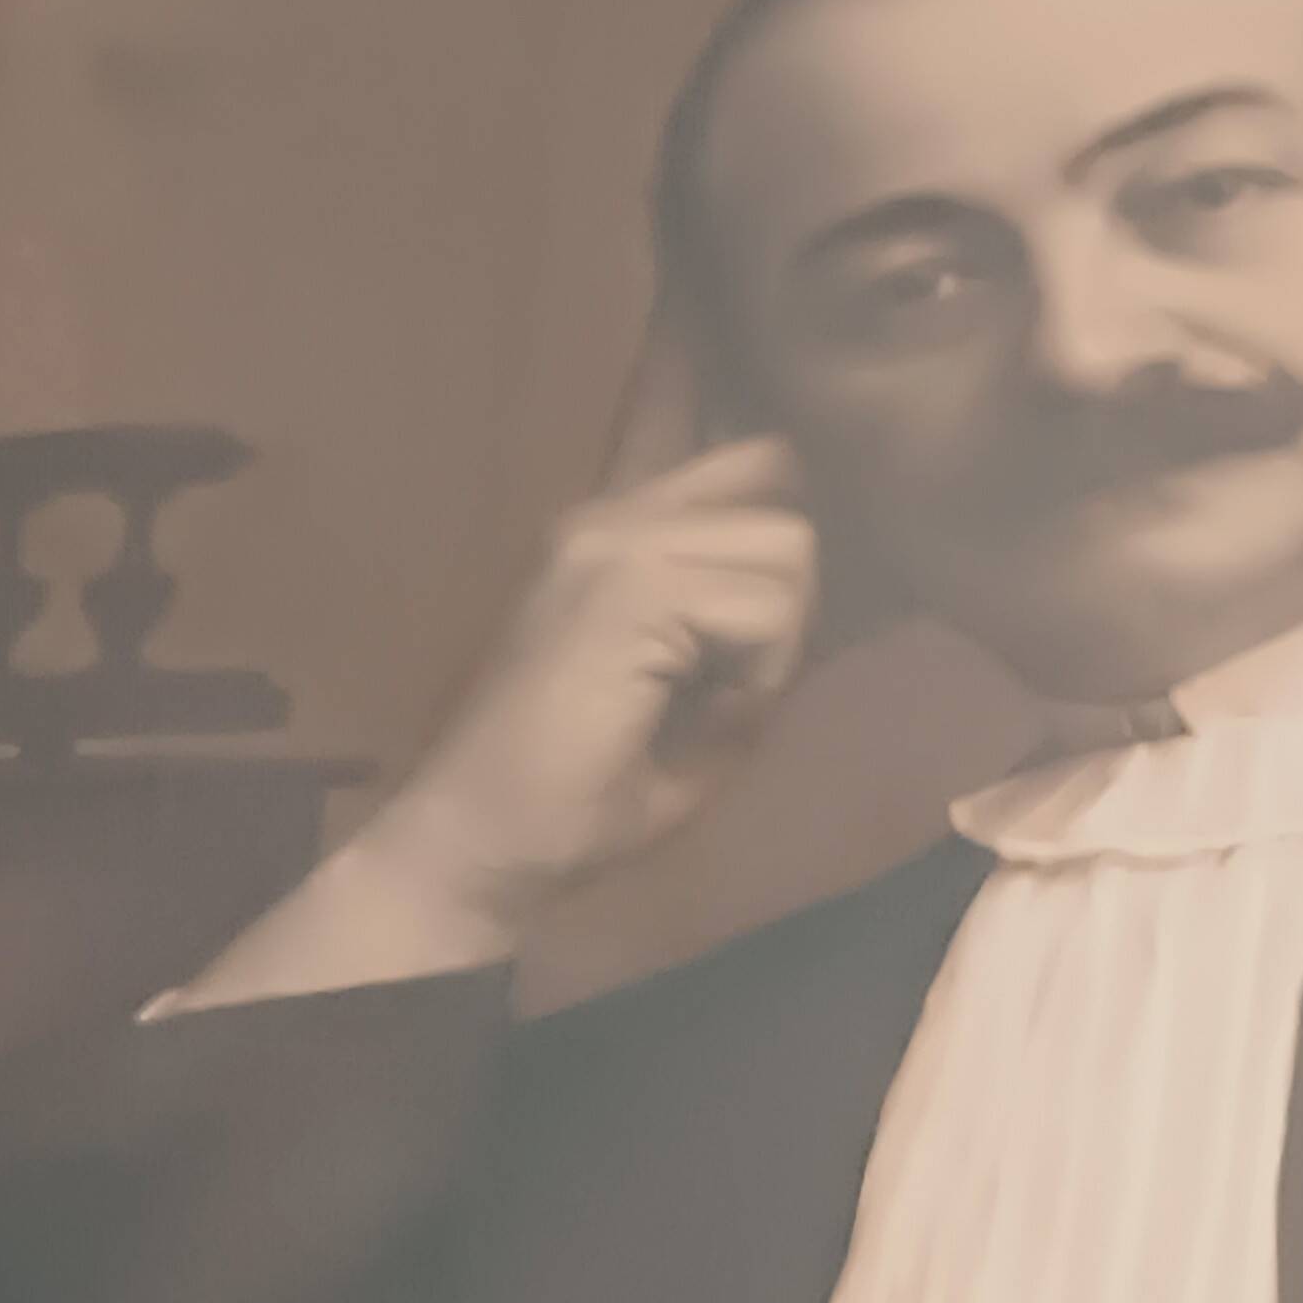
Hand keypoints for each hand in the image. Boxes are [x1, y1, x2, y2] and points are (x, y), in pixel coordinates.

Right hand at [377, 435, 823, 928]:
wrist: (482, 839)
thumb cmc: (571, 798)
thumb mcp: (681, 703)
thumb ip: (738, 649)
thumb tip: (821, 623)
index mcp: (616, 535)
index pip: (739, 463)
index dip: (782, 520)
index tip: (777, 599)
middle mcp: (614, 518)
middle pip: (782, 515)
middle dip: (791, 610)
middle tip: (736, 684)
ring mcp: (618, 541)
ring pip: (787, 549)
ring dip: (778, 642)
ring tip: (713, 698)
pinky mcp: (632, 587)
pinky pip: (768, 609)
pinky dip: (763, 674)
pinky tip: (706, 712)